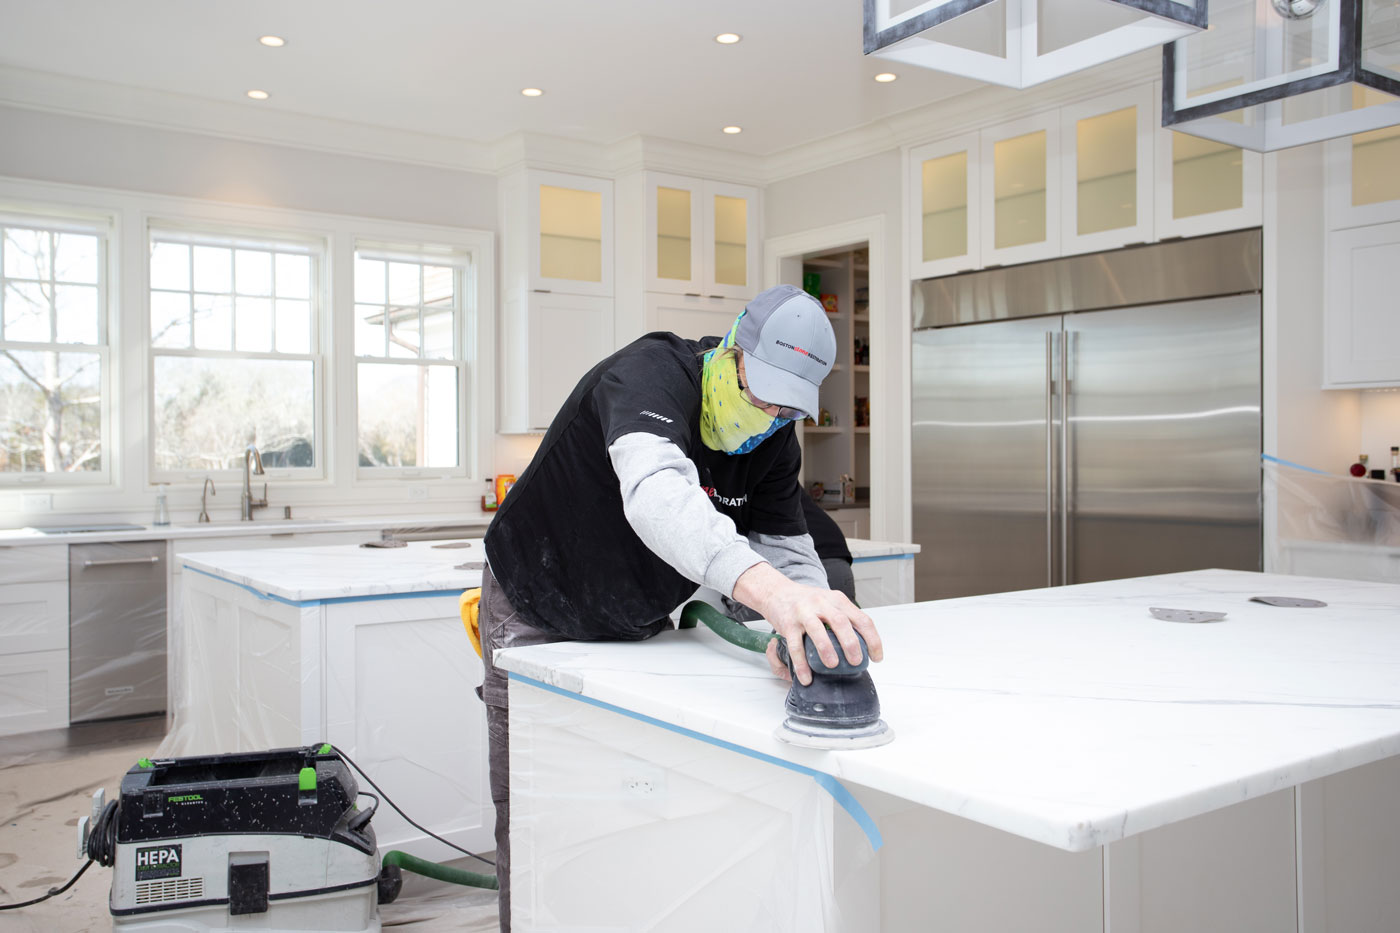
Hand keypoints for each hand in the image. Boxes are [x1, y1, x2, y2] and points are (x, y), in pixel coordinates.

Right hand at [733, 562, 881, 685]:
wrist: (777, 592)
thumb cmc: (806, 601)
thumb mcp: (829, 602)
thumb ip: (844, 618)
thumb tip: (862, 646)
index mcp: (837, 600)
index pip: (862, 619)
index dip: (872, 640)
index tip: (876, 657)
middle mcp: (822, 603)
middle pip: (841, 622)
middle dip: (852, 644)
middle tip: (857, 662)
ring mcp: (804, 612)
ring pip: (818, 631)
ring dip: (827, 649)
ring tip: (833, 665)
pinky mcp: (788, 624)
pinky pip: (796, 645)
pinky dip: (801, 663)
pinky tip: (806, 676)